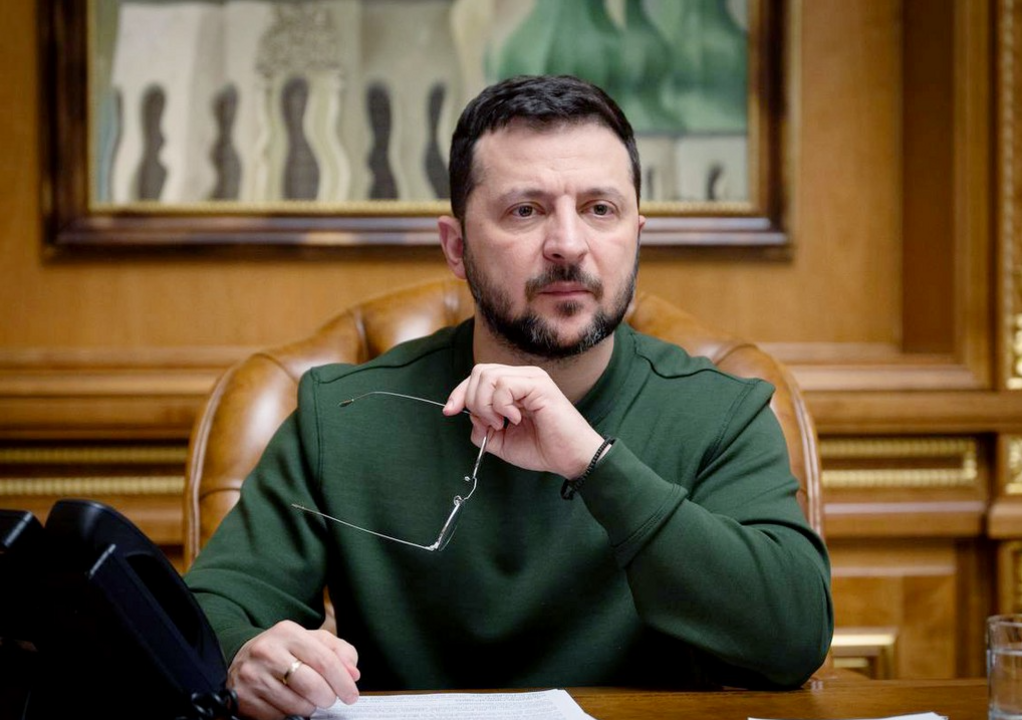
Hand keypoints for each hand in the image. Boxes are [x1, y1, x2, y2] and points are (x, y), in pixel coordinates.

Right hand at [227, 620, 359, 719]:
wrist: (243, 659)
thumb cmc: (284, 651)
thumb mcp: (312, 641)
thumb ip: (338, 651)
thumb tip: (353, 673)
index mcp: (287, 632)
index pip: (325, 661)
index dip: (343, 682)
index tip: (351, 695)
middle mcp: (267, 651)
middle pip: (312, 686)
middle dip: (328, 697)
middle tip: (329, 699)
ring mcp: (253, 676)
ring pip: (297, 705)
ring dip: (309, 708)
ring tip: (307, 698)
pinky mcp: (244, 699)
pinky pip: (278, 717)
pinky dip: (290, 715)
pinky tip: (288, 703)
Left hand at [443, 364, 603, 478]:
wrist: (570, 458)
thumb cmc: (543, 449)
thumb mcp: (501, 442)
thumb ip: (481, 428)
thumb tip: (467, 416)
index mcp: (514, 386)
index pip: (478, 377)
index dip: (459, 393)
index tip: (449, 411)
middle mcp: (522, 377)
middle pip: (479, 372)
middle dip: (473, 401)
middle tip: (491, 424)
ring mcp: (531, 378)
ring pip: (488, 376)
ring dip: (487, 405)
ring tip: (503, 423)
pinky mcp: (539, 385)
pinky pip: (504, 385)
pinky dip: (502, 405)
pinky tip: (516, 418)